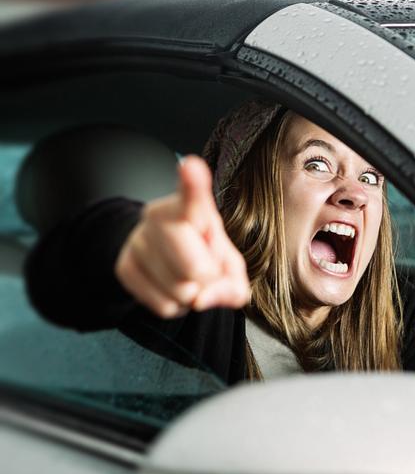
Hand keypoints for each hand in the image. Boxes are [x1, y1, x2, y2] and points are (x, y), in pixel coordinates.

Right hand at [115, 155, 249, 317]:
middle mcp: (159, 215)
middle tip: (204, 269)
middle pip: (195, 268)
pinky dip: (175, 306)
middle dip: (208, 280)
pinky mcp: (123, 266)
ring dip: (191, 297)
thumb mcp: (229, 265)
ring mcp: (138, 240)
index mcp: (192, 206)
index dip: (192, 184)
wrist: (166, 255)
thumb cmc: (205, 253)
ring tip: (187, 277)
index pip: (192, 196)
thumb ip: (232, 283)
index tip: (192, 167)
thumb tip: (201, 299)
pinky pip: (162, 306)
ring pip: (179, 291)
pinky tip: (171, 286)